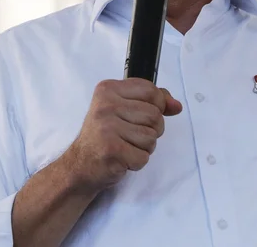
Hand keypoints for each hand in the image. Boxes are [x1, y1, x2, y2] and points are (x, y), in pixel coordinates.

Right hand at [66, 78, 182, 192]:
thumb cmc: (105, 136)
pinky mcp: (111, 150)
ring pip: (151, 137)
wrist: (80, 166)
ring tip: (126, 146)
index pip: (151, 90)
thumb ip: (152, 102)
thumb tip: (177, 105)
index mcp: (108, 89)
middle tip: (131, 136)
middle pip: (155, 115)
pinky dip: (137, 162)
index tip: (143, 116)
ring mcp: (107, 128)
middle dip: (152, 130)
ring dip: (144, 147)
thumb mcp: (124, 109)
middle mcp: (106, 105)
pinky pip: (143, 156)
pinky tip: (122, 158)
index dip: (157, 106)